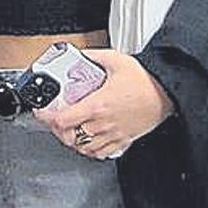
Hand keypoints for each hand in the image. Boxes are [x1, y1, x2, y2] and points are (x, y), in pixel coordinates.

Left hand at [35, 49, 173, 159]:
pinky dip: (89, 150)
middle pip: (69, 137)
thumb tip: (79, 54)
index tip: (41, 112)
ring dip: (72, 140)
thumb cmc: (145, 80)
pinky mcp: (124, 139)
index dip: (47, 117)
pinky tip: (87, 140)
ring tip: (68, 129)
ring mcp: (113, 134)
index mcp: (97, 105)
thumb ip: (92, 56)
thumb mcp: (114, 60)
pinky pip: (102, 153)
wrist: (166, 93)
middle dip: (57, 130)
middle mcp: (103, 123)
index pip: (63, 119)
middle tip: (54, 119)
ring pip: (84, 148)